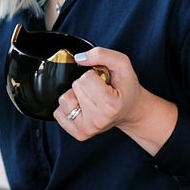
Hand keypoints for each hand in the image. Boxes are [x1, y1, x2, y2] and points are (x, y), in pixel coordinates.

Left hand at [53, 47, 177, 154]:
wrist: (130, 111)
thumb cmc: (126, 89)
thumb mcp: (122, 65)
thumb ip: (102, 55)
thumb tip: (79, 58)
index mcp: (110, 105)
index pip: (85, 78)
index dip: (93, 75)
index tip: (104, 82)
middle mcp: (97, 120)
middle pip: (74, 87)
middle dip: (85, 84)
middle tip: (99, 91)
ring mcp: (87, 129)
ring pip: (64, 100)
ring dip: (75, 95)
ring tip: (90, 98)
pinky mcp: (78, 134)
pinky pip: (58, 113)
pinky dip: (69, 107)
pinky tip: (83, 108)